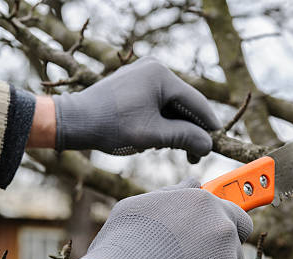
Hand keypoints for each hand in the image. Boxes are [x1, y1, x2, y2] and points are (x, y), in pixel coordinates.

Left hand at [52, 57, 220, 162]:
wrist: (74, 121)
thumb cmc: (110, 126)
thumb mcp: (153, 135)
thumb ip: (185, 138)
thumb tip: (209, 144)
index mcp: (160, 74)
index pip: (196, 102)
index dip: (209, 125)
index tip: (218, 144)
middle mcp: (154, 68)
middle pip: (185, 103)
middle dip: (189, 130)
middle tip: (192, 156)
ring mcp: (143, 73)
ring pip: (172, 104)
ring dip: (175, 127)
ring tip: (170, 148)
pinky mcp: (134, 83)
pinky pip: (158, 102)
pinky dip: (162, 120)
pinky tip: (158, 138)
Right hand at [63, 179, 252, 258]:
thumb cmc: (122, 246)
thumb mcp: (141, 206)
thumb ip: (174, 194)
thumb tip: (193, 184)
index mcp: (204, 204)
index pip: (235, 212)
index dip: (223, 224)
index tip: (214, 234)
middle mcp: (222, 230)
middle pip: (235, 243)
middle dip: (220, 252)